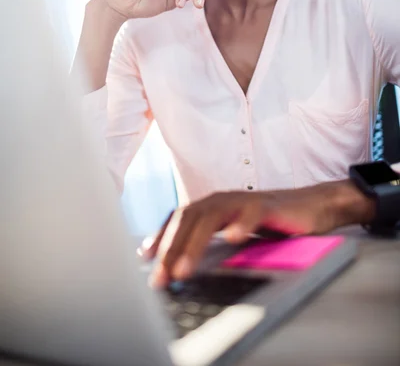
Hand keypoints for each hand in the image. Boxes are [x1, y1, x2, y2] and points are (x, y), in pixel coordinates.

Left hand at [139, 181, 375, 287]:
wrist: (310, 207)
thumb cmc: (270, 223)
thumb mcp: (234, 232)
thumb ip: (211, 241)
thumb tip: (180, 263)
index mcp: (213, 206)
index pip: (179, 218)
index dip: (161, 237)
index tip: (145, 260)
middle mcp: (224, 199)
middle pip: (189, 218)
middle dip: (171, 248)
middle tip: (161, 277)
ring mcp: (244, 201)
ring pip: (212, 217)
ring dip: (195, 243)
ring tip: (184, 269)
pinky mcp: (267, 206)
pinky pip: (251, 213)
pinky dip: (240, 225)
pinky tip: (231, 239)